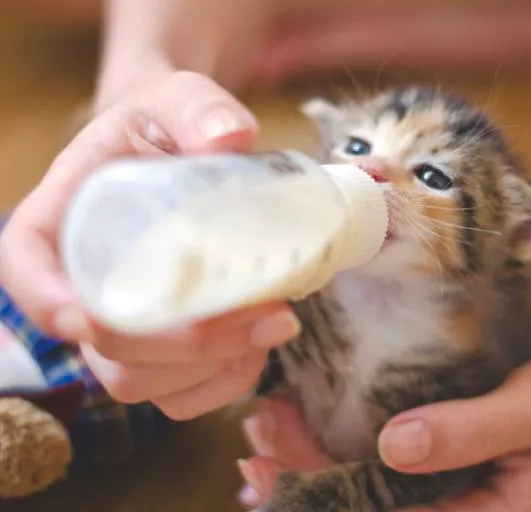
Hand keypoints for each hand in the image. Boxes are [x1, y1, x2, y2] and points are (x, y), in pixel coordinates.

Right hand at [0, 71, 299, 419]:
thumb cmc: (165, 128)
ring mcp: (121, 324)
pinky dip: (221, 384)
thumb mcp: (177, 99)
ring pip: (140, 381)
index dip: (48, 302)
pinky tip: (260, 346)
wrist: (183, 156)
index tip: (88, 318)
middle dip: (183, 346)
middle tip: (266, 314)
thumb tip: (231, 136)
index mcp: (61, 218)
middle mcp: (82, 282)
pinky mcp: (160, 349)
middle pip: (103, 345)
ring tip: (275, 322)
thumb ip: (197, 107)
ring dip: (210, 368)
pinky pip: (177, 396)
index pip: (26, 266)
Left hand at [236, 350, 530, 511]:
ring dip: (317, 468)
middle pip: (368, 510)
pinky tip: (308, 443)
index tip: (268, 471)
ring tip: (266, 436)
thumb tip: (392, 447)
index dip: (320, 500)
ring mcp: (456, 496)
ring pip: (371, 493)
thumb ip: (467, 432)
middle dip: (305, 480)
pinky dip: (346, 457)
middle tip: (255, 441)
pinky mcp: (453, 470)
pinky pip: (390, 474)